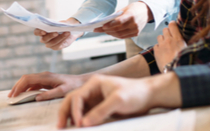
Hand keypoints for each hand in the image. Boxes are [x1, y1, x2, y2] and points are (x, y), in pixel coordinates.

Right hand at [8, 71, 87, 100]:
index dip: (19, 87)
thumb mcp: (63, 91)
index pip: (27, 79)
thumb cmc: (74, 86)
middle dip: (17, 87)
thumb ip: (50, 94)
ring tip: (15, 97)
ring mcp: (45, 78)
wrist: (82, 82)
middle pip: (25, 79)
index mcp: (46, 76)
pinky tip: (24, 95)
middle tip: (10, 97)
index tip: (14, 95)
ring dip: (20, 88)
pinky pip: (33, 84)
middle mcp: (44, 75)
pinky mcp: (46, 81)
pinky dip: (26, 89)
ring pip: (28, 81)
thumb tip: (36, 98)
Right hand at [34, 18, 81, 49]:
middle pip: (44, 39)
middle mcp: (44, 38)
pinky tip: (67, 34)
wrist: (69, 30)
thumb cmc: (61, 24)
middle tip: (56, 32)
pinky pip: (58, 45)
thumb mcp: (60, 22)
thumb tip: (59, 25)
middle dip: (50, 36)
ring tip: (67, 32)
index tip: (44, 31)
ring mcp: (49, 44)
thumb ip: (58, 23)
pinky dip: (63, 39)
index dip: (39, 32)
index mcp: (41, 30)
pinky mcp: (55, 47)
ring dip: (60, 37)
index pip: (36, 32)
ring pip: (52, 42)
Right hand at [57, 73, 182, 127]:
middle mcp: (91, 90)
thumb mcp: (118, 100)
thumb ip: (101, 111)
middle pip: (71, 101)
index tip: (79, 124)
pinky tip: (79, 128)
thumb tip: (84, 123)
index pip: (77, 97)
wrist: (149, 95)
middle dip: (64, 113)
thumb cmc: (135, 93)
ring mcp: (95, 99)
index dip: (75, 111)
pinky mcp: (99, 107)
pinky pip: (85, 114)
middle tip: (60, 127)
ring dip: (70, 118)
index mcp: (94, 83)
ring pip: (76, 108)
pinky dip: (80, 121)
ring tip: (65, 129)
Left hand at [93, 2, 152, 38]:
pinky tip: (111, 33)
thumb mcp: (125, 9)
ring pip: (120, 34)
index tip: (102, 25)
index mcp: (132, 15)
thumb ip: (116, 16)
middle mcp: (134, 24)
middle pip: (118, 29)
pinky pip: (124, 36)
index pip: (119, 22)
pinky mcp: (136, 33)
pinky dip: (116, 35)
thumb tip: (105, 22)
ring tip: (104, 31)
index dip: (110, 25)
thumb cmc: (134, 8)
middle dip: (107, 30)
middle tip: (99, 29)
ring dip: (110, 33)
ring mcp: (136, 30)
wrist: (146, 11)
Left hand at [152, 22, 186, 71]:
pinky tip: (162, 52)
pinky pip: (156, 45)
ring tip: (165, 46)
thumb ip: (184, 43)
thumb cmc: (184, 62)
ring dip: (162, 39)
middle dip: (167, 32)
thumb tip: (184, 39)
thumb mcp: (188, 50)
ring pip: (159, 36)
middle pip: (165, 29)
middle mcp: (169, 40)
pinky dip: (158, 47)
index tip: (172, 26)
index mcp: (178, 39)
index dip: (172, 24)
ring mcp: (162, 45)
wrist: (174, 71)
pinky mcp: (156, 51)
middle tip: (170, 38)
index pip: (172, 25)